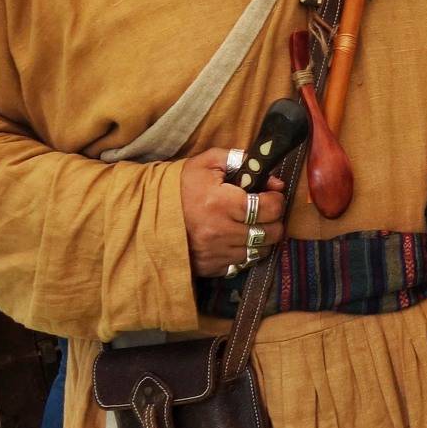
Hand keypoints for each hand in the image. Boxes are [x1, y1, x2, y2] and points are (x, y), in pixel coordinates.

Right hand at [180, 148, 284, 276]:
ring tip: (254, 225)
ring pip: (261, 251)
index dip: (277, 200)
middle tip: (266, 211)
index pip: (270, 208)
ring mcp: (216, 253)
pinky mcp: (211, 267)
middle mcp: (221, 231)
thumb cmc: (181, 185)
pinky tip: (239, 239)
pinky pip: (243, 264)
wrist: (149, 213)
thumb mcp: (207, 162)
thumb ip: (239, 159)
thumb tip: (270, 176)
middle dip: (275, 220)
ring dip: (263, 238)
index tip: (272, 194)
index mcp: (221, 203)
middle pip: (271, 233)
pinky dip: (247, 252)